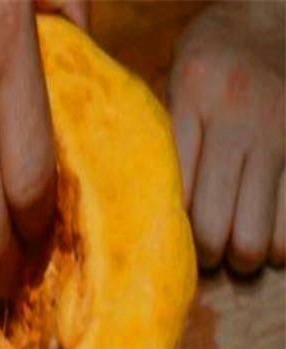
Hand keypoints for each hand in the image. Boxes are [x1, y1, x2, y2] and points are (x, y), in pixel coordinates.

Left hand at [168, 1, 284, 272]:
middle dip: (206, 253)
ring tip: (239, 254)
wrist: (273, 14)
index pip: (172, 189)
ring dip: (245, 256)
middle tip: (205, 255)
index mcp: (194, 98)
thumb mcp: (177, 80)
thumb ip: (166, 137)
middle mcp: (239, 119)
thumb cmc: (212, 55)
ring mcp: (281, 133)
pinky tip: (272, 242)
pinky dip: (282, 243)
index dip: (170, 230)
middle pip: (213, 221)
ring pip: (259, 231)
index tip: (169, 243)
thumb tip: (145, 203)